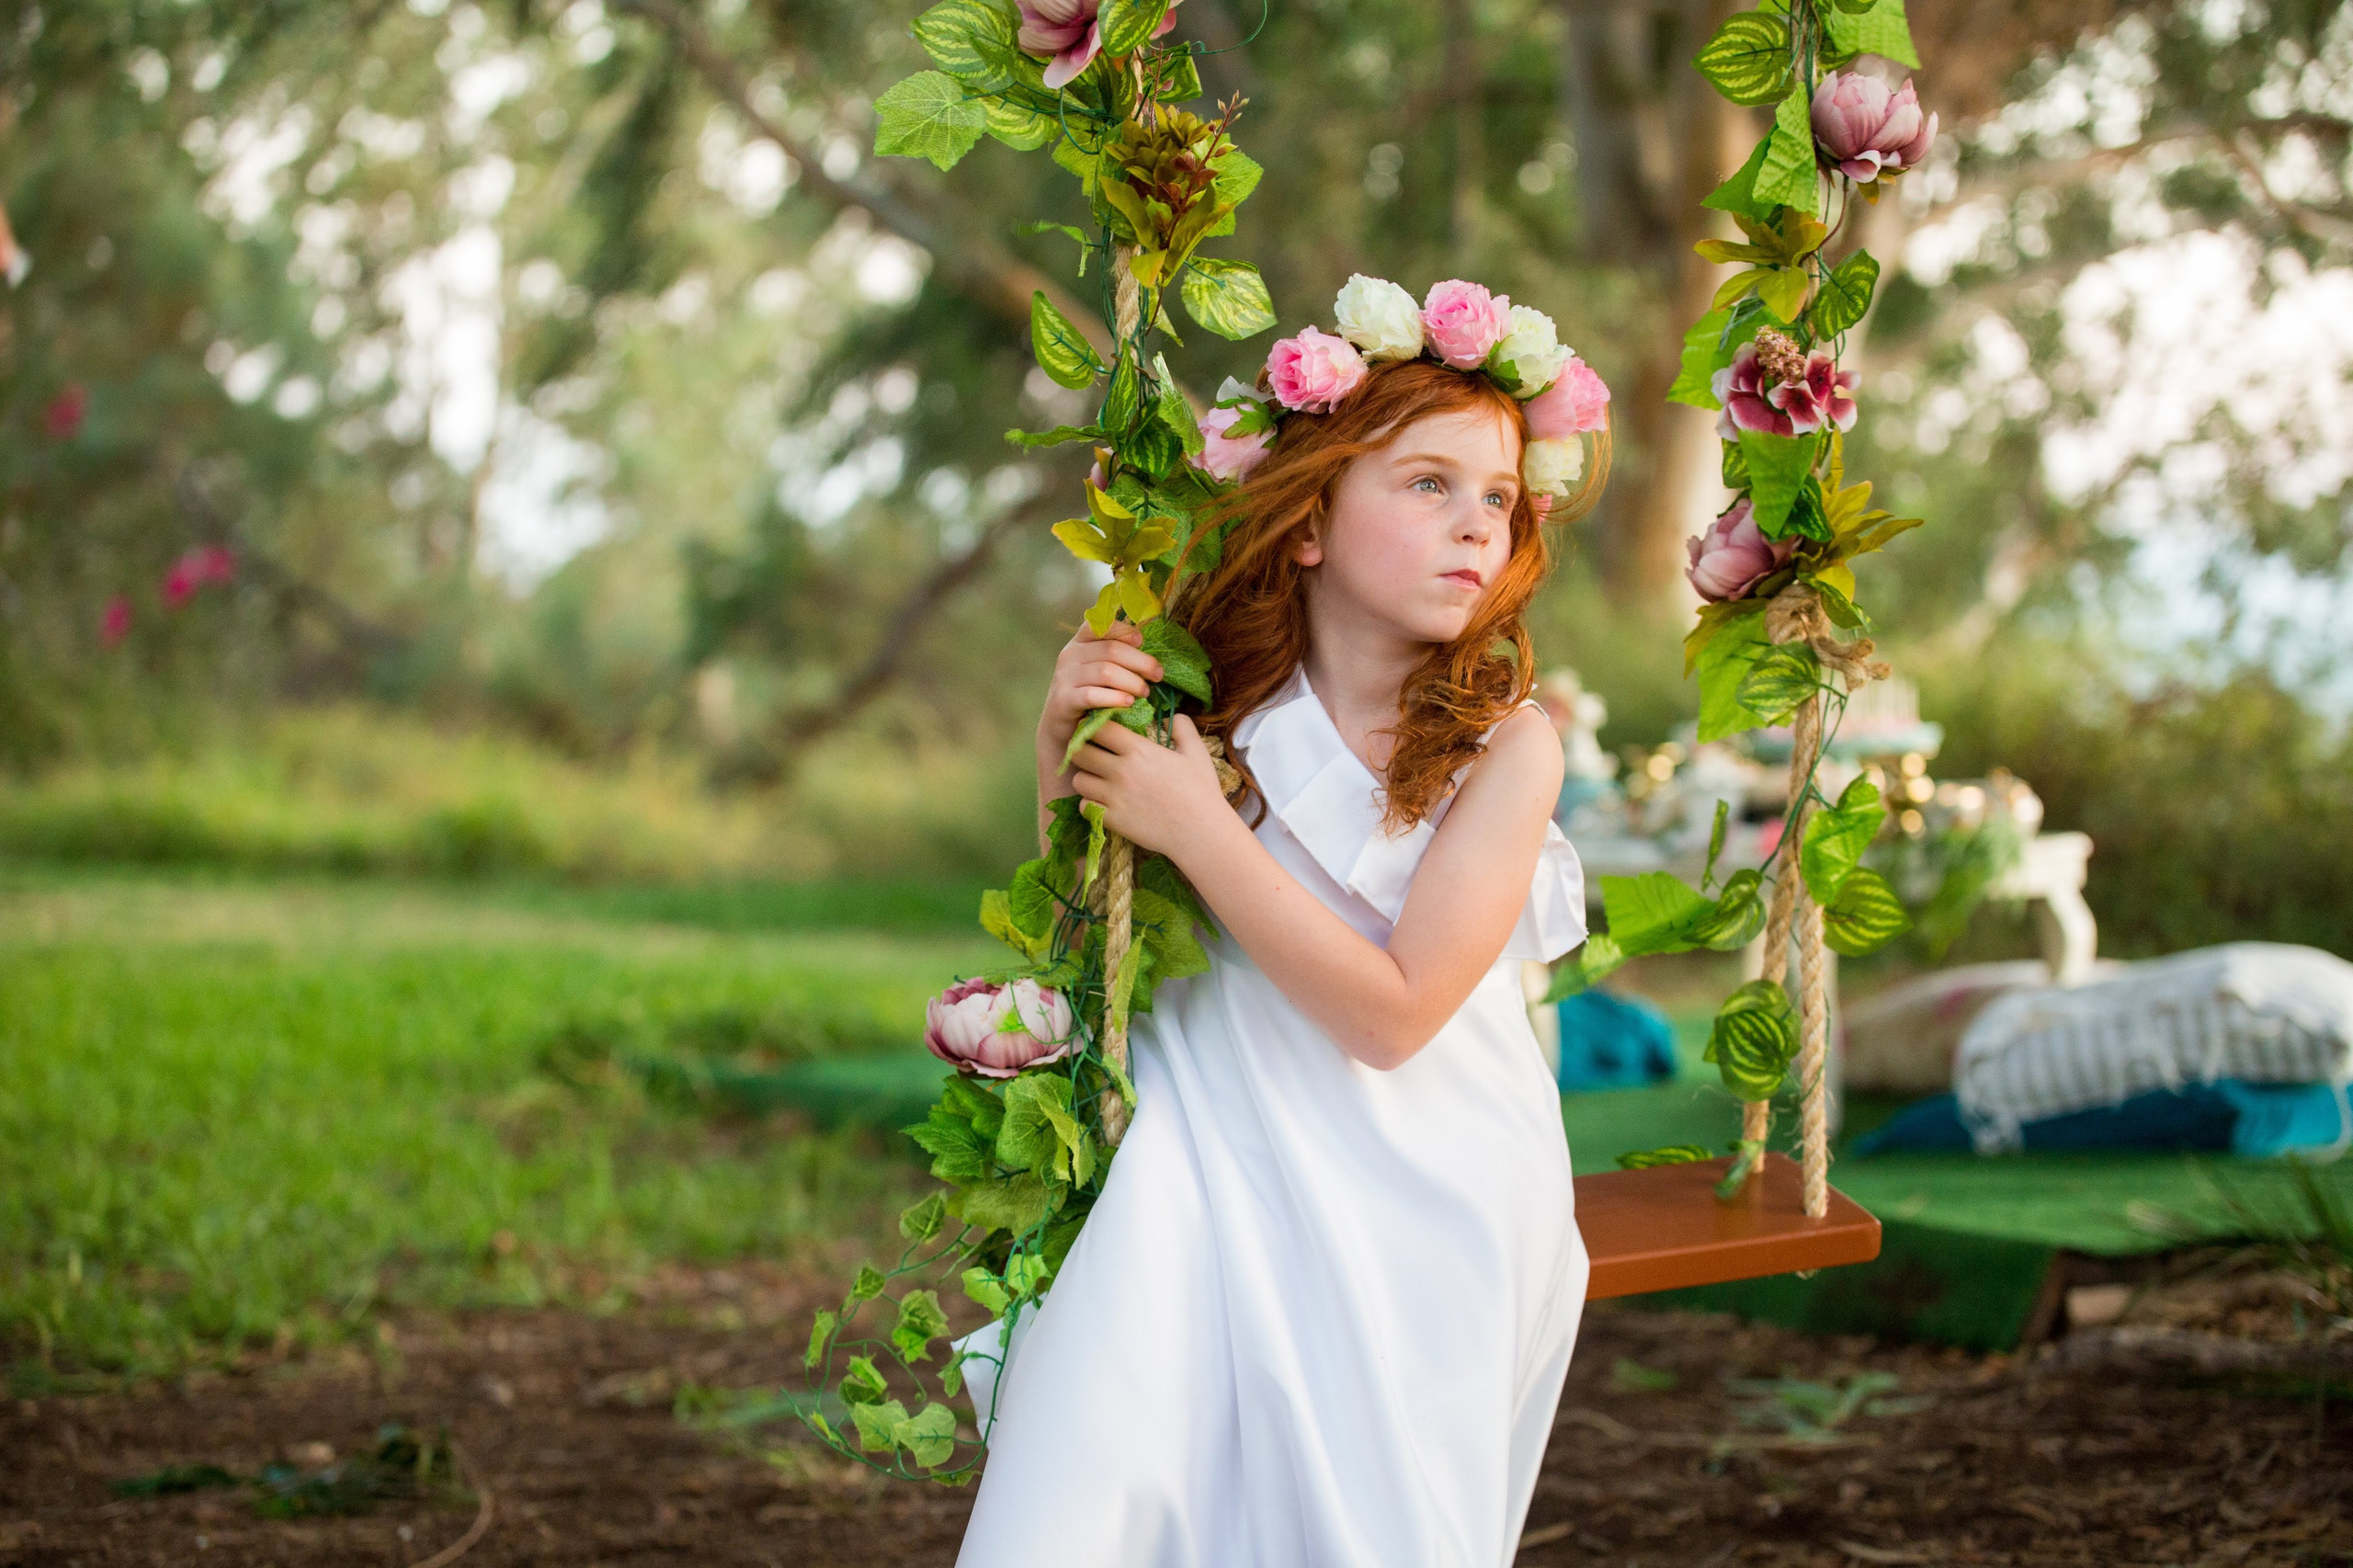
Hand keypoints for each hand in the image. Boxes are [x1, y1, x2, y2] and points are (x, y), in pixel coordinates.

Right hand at [1037, 622, 1162, 771]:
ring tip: (1145, 692)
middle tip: (1157, 675)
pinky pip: (1092, 695)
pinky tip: (1129, 703)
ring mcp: (1065, 677)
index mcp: (1079, 643)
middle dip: (1140, 661)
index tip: (1141, 641)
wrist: (1061, 728)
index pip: (1099, 625)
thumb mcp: (1099, 671)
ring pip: (1105, 672)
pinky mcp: (1064, 700)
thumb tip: (1149, 652)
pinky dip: (1114, 698)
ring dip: (1131, 681)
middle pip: (1111, 650)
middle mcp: (1069, 655)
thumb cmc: (1088, 696)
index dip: (1123, 630)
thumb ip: (1117, 658)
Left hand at [1069, 714, 1230, 860]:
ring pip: (1078, 780)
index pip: (1099, 728)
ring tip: (1099, 781)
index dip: (1095, 727)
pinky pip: (1084, 806)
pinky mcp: (1111, 819)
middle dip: (1084, 751)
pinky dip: (1090, 804)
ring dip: (1086, 779)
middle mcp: (1121, 770)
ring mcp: (1114, 796)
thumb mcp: (1197, 751)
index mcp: (1139, 750)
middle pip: (1079, 752)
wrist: (1201, 832)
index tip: (1100, 733)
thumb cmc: (1201, 790)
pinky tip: (1104, 803)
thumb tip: (1165, 718)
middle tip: (1094, 756)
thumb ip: (1182, 727)